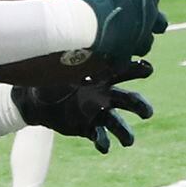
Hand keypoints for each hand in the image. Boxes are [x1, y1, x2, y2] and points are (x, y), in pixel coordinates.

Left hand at [12, 59, 155, 152]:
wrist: (36, 99)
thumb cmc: (51, 75)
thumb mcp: (59, 64)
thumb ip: (70, 58)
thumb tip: (71, 39)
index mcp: (102, 76)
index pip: (124, 71)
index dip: (137, 70)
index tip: (148, 68)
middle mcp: (105, 95)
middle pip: (128, 99)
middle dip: (139, 106)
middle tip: (147, 113)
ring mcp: (98, 113)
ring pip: (117, 123)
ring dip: (125, 132)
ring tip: (129, 141)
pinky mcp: (89, 128)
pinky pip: (99, 136)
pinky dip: (103, 141)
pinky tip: (104, 147)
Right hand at [73, 0, 174, 62]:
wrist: (86, 23)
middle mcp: (148, 18)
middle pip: (162, 22)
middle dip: (158, 19)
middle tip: (151, 16)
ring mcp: (137, 38)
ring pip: (147, 43)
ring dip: (142, 39)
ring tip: (134, 38)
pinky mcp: (124, 55)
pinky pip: (126, 60)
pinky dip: (121, 58)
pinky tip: (117, 59)